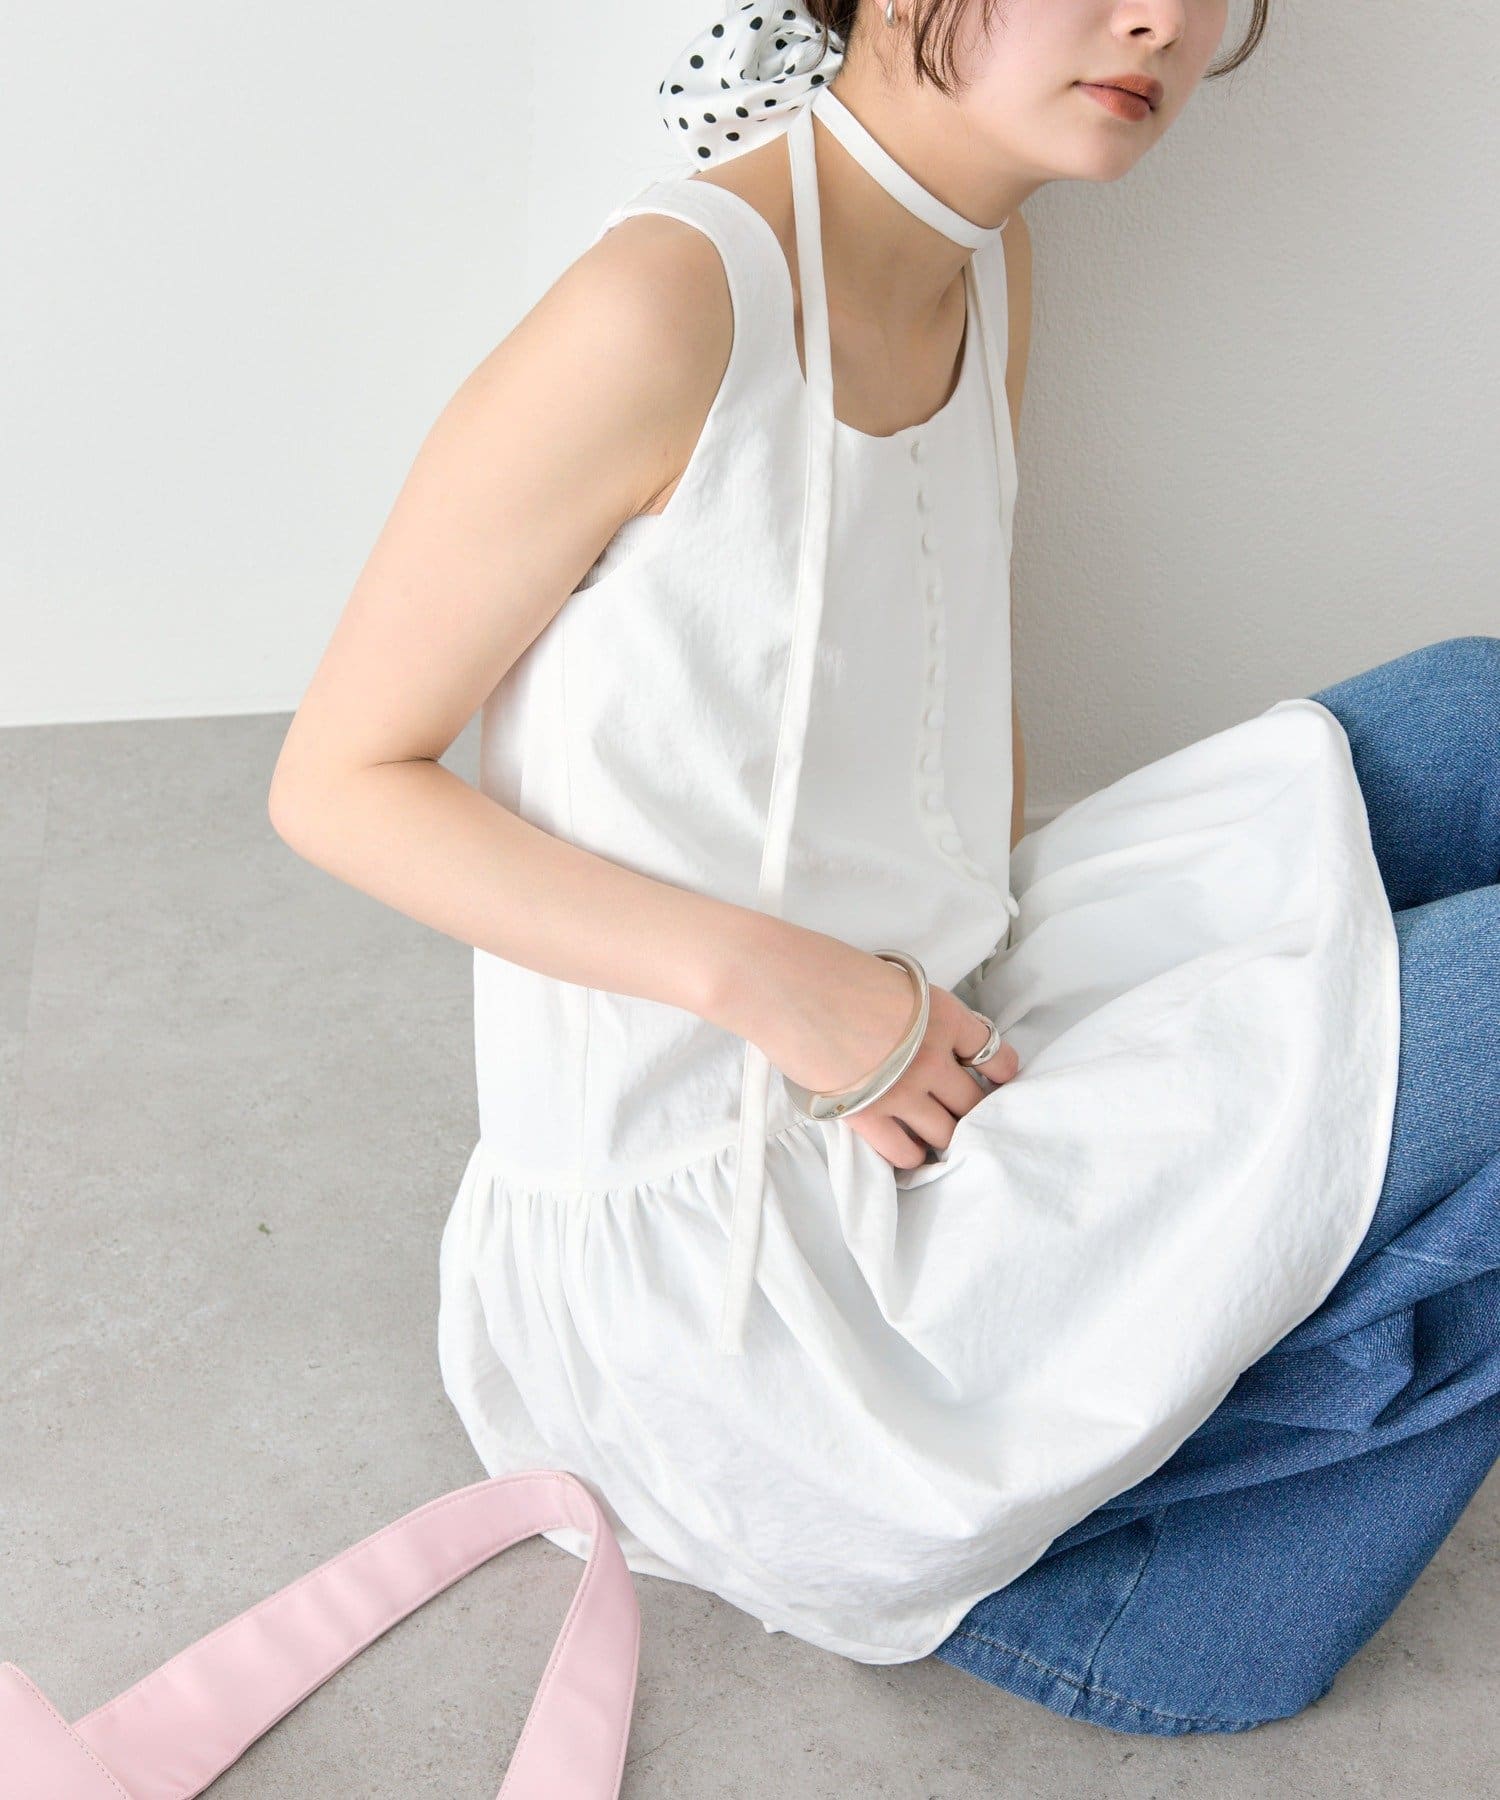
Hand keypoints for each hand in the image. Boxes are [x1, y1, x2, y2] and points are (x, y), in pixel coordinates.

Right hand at [714, 921, 1020, 1169]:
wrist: (783, 984)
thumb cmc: (828, 969)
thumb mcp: (896, 981)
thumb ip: (920, 1014)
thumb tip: (923, 1038)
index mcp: (944, 1015)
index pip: (995, 1054)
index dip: (998, 1071)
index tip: (990, 1079)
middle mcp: (934, 1057)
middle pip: (974, 1102)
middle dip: (970, 1109)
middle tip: (958, 1111)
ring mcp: (903, 1091)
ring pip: (947, 1133)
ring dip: (944, 1135)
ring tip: (933, 1135)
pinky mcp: (868, 1116)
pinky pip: (905, 1153)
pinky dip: (911, 1154)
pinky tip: (907, 1147)